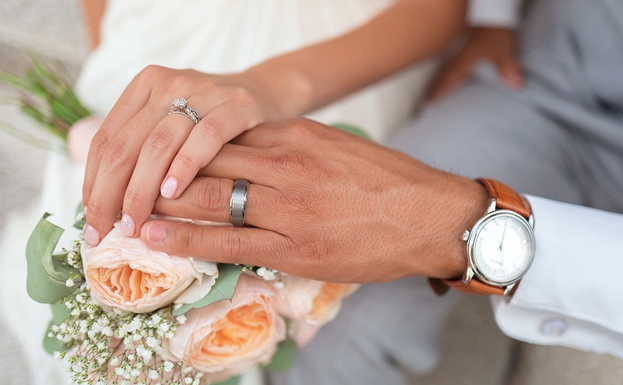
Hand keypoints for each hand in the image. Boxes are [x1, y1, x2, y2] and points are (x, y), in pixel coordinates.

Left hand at [82, 66, 283, 244]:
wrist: (267, 95)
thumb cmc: (213, 122)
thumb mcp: (172, 125)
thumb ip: (142, 150)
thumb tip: (105, 205)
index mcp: (144, 87)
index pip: (106, 140)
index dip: (93, 184)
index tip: (92, 221)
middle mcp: (168, 85)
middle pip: (126, 145)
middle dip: (110, 195)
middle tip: (107, 231)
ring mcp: (203, 92)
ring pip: (158, 145)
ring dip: (141, 190)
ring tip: (135, 223)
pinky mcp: (236, 105)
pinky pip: (205, 138)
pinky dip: (184, 167)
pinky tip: (172, 193)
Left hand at [140, 118, 488, 282]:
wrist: (430, 216)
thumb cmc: (388, 182)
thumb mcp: (337, 147)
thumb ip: (293, 147)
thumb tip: (254, 153)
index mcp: (297, 136)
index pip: (225, 136)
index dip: (183, 146)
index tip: (157, 154)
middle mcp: (287, 166)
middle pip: (207, 162)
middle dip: (162, 172)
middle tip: (126, 179)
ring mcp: (290, 207)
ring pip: (211, 199)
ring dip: (163, 203)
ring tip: (126, 209)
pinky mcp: (296, 246)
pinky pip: (229, 241)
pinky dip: (187, 239)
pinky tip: (156, 238)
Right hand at [428, 27, 522, 100]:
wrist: (493, 12)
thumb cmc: (494, 30)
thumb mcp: (503, 50)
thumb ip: (508, 68)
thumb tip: (516, 84)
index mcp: (463, 61)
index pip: (447, 79)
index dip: (437, 90)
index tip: (428, 100)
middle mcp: (460, 57)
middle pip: (445, 75)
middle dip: (437, 87)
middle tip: (429, 98)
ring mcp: (463, 51)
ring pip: (450, 69)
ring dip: (445, 79)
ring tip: (440, 90)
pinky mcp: (469, 46)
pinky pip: (458, 63)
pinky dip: (455, 72)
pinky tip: (460, 75)